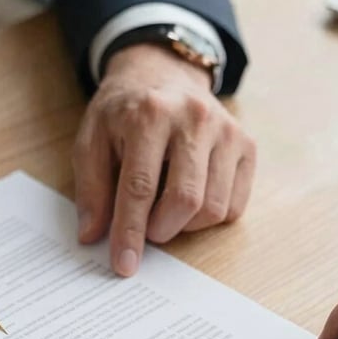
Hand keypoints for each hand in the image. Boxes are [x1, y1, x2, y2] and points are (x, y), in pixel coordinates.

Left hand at [72, 44, 255, 275]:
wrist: (162, 73)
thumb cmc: (124, 114)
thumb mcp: (91, 139)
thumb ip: (90, 188)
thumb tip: (92, 236)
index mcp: (149, 114)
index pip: (140, 188)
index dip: (130, 232)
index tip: (124, 265)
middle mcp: (195, 118)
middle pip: (185, 200)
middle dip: (161, 230)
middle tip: (147, 230)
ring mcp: (227, 130)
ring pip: (214, 208)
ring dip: (185, 226)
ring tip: (166, 211)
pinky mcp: (247, 145)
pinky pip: (235, 205)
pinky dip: (210, 217)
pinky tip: (191, 200)